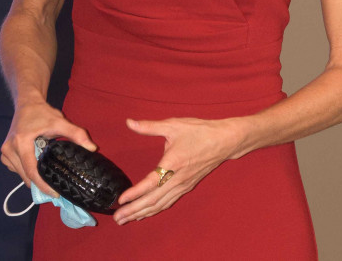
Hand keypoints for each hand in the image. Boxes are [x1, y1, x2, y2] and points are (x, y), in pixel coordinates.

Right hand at [0, 100, 95, 197]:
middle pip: (25, 176)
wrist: (26, 103)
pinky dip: (27, 172)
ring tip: (49, 177)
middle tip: (56, 189)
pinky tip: (38, 167)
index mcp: (20, 142)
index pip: (32, 171)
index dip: (43, 185)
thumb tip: (92, 148)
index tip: (55, 193)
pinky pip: (17, 170)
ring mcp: (5, 153)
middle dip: (40, 184)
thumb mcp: (60, 121)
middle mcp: (9, 149)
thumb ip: (76, 133)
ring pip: (21, 175)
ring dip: (34, 178)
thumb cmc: (42, 112)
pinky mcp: (5, 155)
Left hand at [113, 116, 243, 224]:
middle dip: (134, 210)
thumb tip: (129, 122)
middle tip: (117, 219)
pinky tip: (146, 213)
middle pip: (153, 200)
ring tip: (127, 219)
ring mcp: (183, 185)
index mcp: (172, 164)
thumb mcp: (173, 125)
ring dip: (143, 213)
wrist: (224, 141)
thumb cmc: (199, 131)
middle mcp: (177, 179)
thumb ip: (149, 126)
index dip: (134, 193)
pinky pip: (168, 202)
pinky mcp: (187, 186)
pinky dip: (155, 210)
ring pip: (160, 204)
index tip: (120, 200)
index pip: (150, 183)